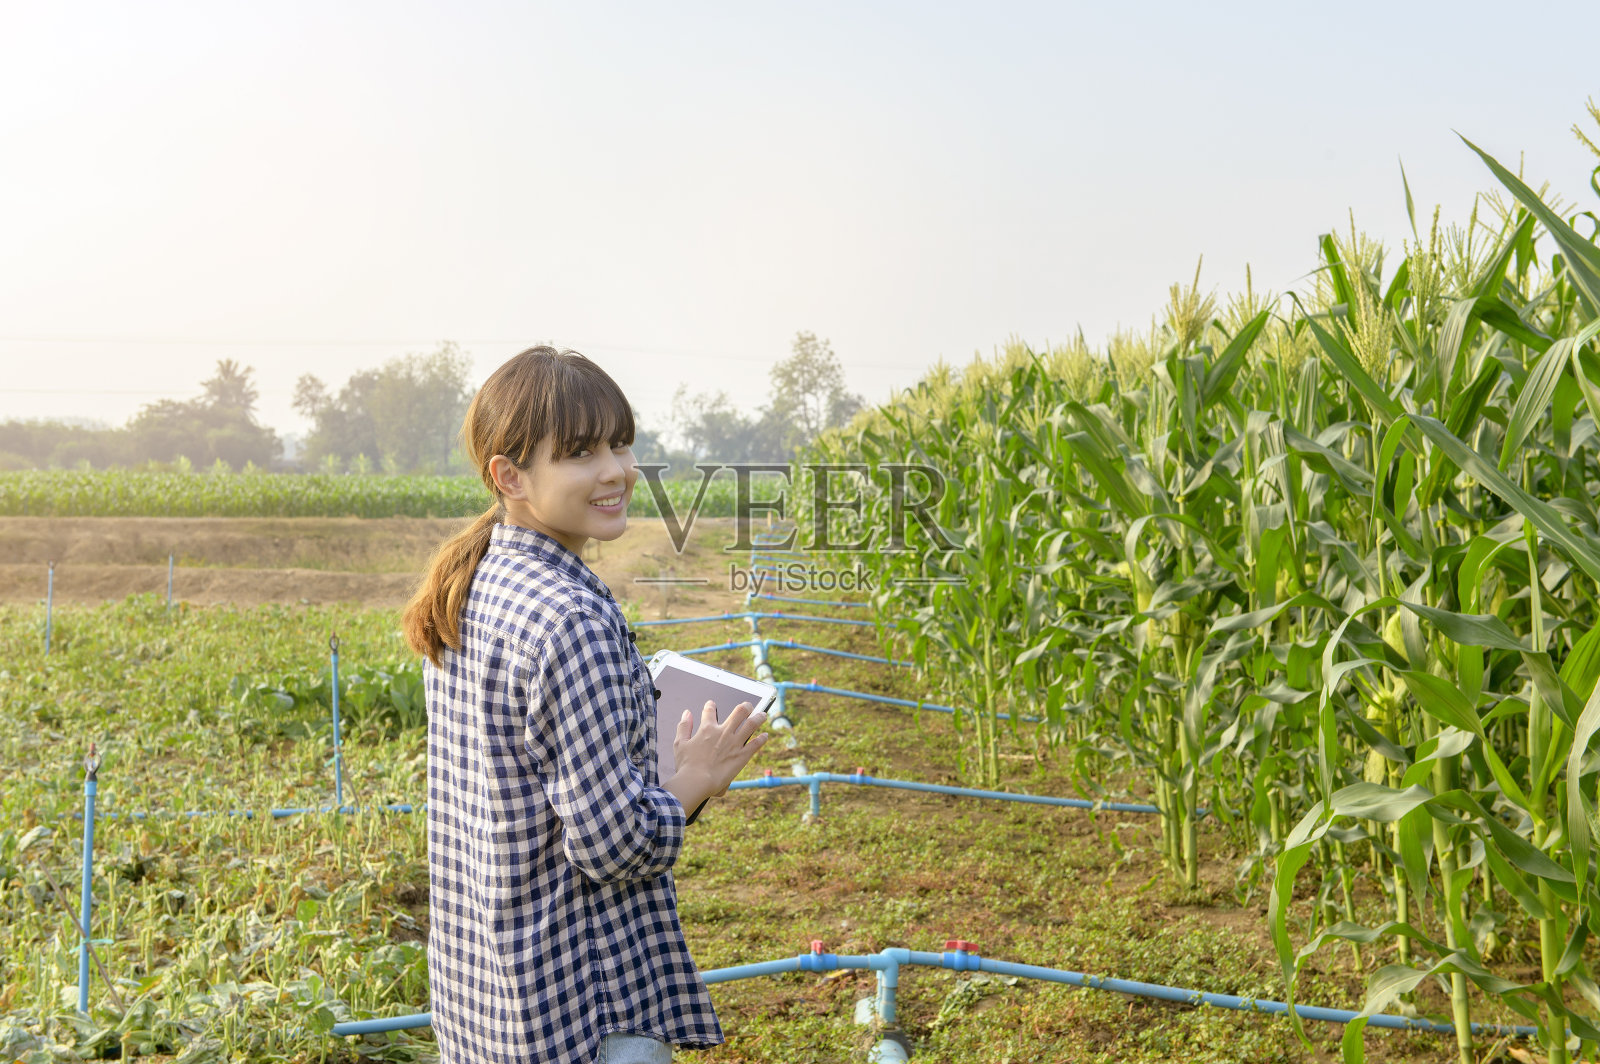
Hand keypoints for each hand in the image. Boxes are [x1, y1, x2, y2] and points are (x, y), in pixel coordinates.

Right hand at [662, 698, 768, 815]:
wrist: (697, 781)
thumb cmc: (687, 765)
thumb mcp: (679, 743)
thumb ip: (683, 726)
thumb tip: (687, 713)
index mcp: (707, 729)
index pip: (710, 711)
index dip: (710, 706)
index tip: (712, 704)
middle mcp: (723, 732)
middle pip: (739, 712)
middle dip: (746, 706)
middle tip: (749, 705)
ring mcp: (735, 743)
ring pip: (751, 724)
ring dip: (758, 718)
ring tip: (763, 715)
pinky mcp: (742, 755)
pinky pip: (756, 744)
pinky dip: (762, 739)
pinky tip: (765, 735)